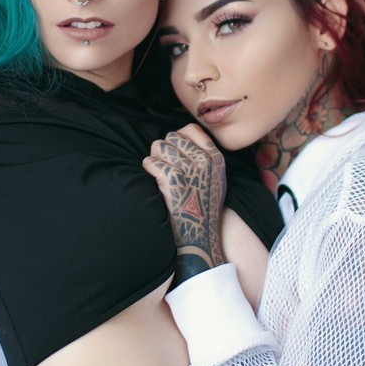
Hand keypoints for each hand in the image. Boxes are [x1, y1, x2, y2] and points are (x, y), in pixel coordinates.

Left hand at [143, 124, 226, 286]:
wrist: (198, 236)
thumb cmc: (202, 208)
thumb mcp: (215, 179)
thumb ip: (204, 157)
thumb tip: (181, 136)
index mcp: (216, 159)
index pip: (191, 129)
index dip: (177, 138)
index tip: (173, 151)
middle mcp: (205, 161)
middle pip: (172, 136)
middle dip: (163, 149)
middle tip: (163, 165)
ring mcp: (189, 169)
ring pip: (159, 147)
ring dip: (154, 158)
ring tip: (158, 173)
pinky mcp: (173, 179)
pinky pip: (151, 162)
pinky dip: (148, 169)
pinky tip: (154, 179)